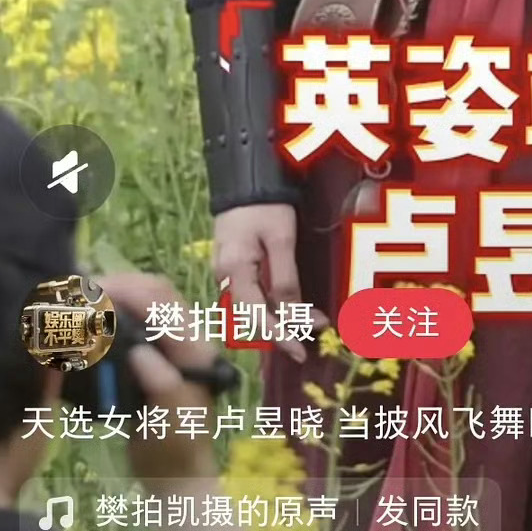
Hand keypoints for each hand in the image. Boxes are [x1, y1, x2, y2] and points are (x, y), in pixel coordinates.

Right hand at [97, 271, 218, 485]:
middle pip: (154, 294)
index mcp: (193, 347)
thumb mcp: (172, 420)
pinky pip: (134, 326)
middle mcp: (184, 339)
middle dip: (120, 286)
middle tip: (82, 292)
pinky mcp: (153, 361)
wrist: (177, 478)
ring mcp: (169, 348)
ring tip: (83, 301)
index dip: (130, 289)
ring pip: (143, 306)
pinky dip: (113, 318)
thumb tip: (139, 352)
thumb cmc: (177, 450)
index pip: (163, 301)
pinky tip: (92, 323)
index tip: (94, 291)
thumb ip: (162, 384)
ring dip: (115, 298)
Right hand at [212, 203, 319, 365]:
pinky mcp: (232, 266)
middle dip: (279, 333)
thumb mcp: (281, 239)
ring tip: (299, 331)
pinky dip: (267, 307)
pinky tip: (284, 311)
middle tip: (306, 344)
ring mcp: (226, 272)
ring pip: (250, 309)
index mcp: (234, 272)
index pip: (257, 318)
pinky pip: (249, 295)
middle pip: (251, 318)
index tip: (301, 352)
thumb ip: (285, 279)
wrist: (245, 178)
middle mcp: (225, 278)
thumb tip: (295, 317)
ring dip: (275, 322)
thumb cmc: (265, 205)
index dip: (280, 337)